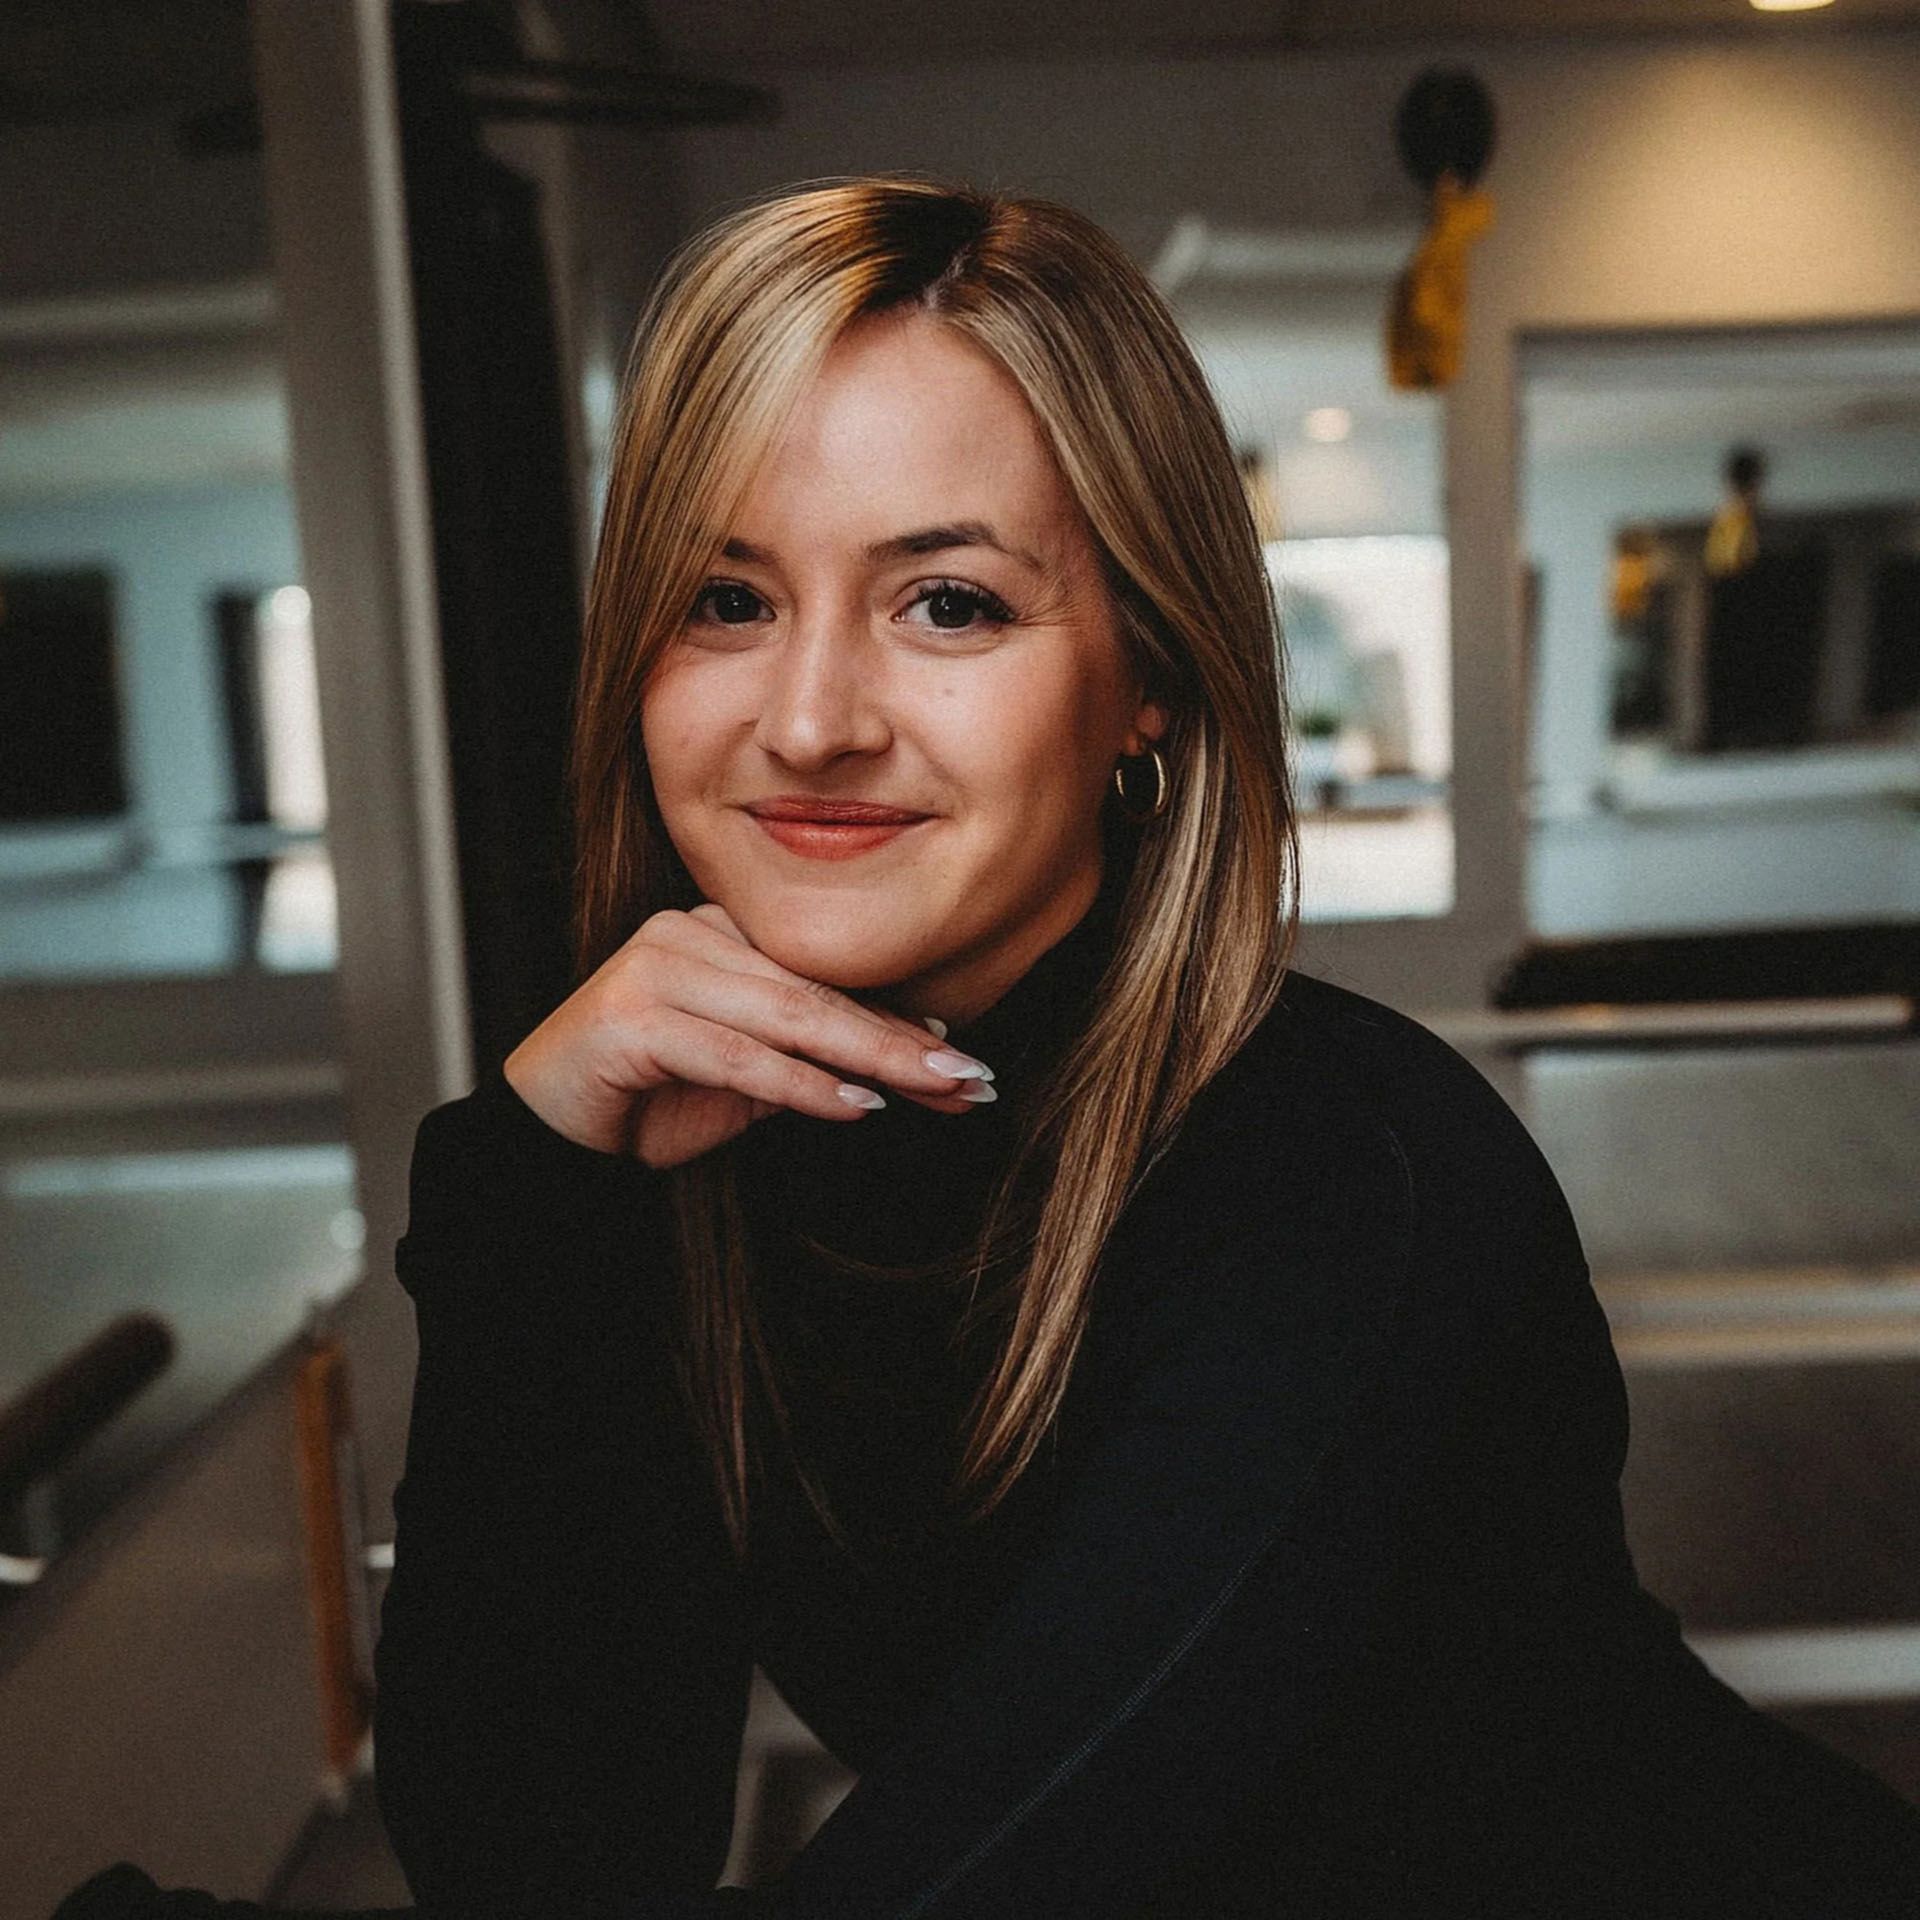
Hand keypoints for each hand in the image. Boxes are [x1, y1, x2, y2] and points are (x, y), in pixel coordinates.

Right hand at [501, 903, 995, 1169]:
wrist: (550, 1132)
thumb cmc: (651, 1099)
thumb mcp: (749, 1080)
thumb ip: (815, 1057)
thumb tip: (916, 1054)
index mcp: (719, 932)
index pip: (825, 979)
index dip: (900, 1024)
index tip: (964, 1065)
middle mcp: (688, 934)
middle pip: (815, 993)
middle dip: (901, 1041)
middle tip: (970, 1076)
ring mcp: (656, 969)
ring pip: (785, 1015)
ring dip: (869, 1058)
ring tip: (932, 1088)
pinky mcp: (631, 1017)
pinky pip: (736, 1053)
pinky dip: (801, 1084)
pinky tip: (855, 1105)